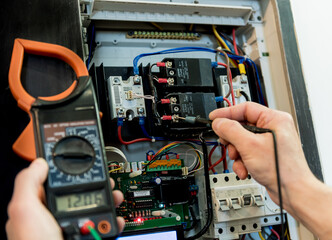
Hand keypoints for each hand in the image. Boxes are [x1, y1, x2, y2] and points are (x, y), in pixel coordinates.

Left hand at [6, 158, 124, 239]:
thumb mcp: (24, 211)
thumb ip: (28, 183)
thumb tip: (38, 163)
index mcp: (37, 209)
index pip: (52, 182)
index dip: (66, 170)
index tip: (81, 163)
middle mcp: (54, 219)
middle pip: (78, 193)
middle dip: (94, 183)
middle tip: (105, 178)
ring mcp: (71, 229)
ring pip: (93, 208)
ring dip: (109, 200)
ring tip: (116, 196)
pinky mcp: (85, 239)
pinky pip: (102, 227)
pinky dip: (112, 222)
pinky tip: (116, 219)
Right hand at [209, 102, 314, 207]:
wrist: (292, 192)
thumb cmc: (282, 169)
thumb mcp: (249, 145)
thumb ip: (231, 130)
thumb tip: (219, 123)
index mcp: (274, 119)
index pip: (245, 108)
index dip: (227, 113)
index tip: (214, 118)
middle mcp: (272, 128)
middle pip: (241, 126)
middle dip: (232, 139)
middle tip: (227, 144)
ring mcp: (268, 142)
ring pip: (241, 141)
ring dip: (236, 153)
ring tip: (240, 161)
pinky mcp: (265, 154)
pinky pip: (246, 152)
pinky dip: (242, 161)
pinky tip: (245, 170)